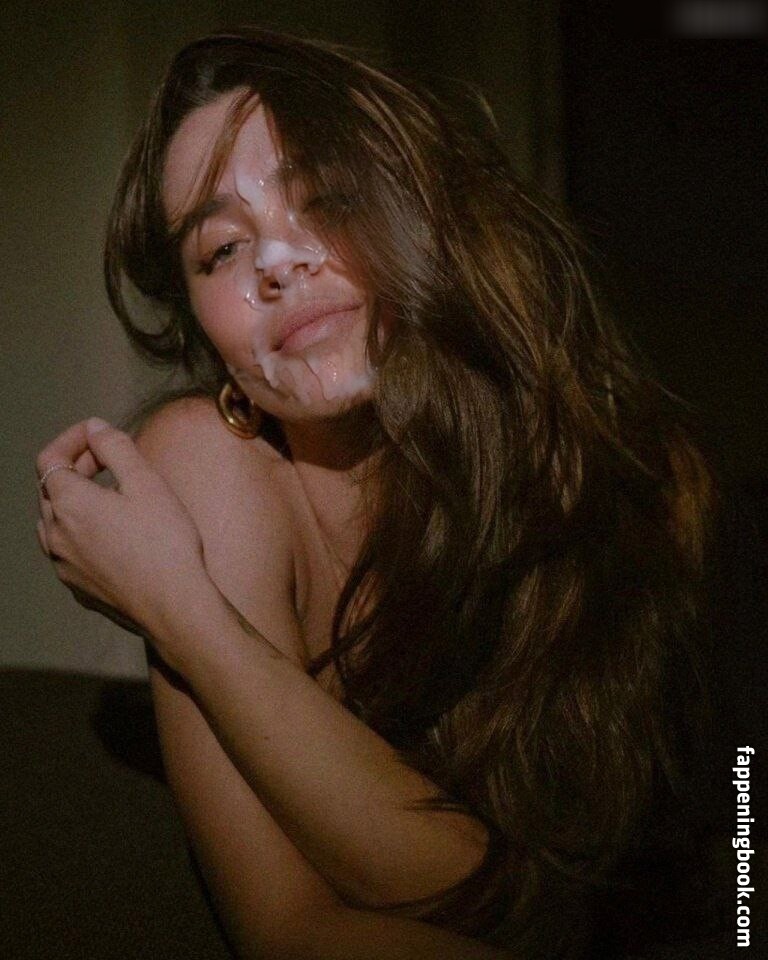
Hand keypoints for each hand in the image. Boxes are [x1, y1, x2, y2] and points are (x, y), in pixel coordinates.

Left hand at [36, 418, 209, 644]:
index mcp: (69, 504)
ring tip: (111, 496)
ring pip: (55, 521)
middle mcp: (55, 535)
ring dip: (75, 501)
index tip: (98, 434)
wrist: (175, 607)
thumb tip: (95, 428)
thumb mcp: (147, 484)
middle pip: (50, 489)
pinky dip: (82, 531)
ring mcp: (63, 565)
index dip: (71, 439)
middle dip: (76, 467)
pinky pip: (68, 550)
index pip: (49, 459)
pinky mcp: (77, 588)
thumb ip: (116, 448)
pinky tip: (114, 534)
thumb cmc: (165, 543)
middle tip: (110, 460)